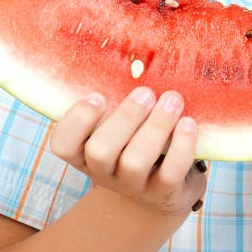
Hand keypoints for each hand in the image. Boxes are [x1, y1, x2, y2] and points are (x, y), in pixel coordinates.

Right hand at [50, 87, 206, 218]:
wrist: (163, 188)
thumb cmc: (138, 140)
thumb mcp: (123, 123)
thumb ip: (119, 98)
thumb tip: (136, 58)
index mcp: (85, 151)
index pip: (63, 144)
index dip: (76, 121)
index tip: (98, 96)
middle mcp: (104, 172)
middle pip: (99, 151)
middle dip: (125, 118)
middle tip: (146, 92)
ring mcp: (133, 186)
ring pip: (135, 162)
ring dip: (156, 126)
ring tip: (173, 99)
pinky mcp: (164, 193)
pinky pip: (170, 173)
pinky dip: (181, 146)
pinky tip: (188, 123)